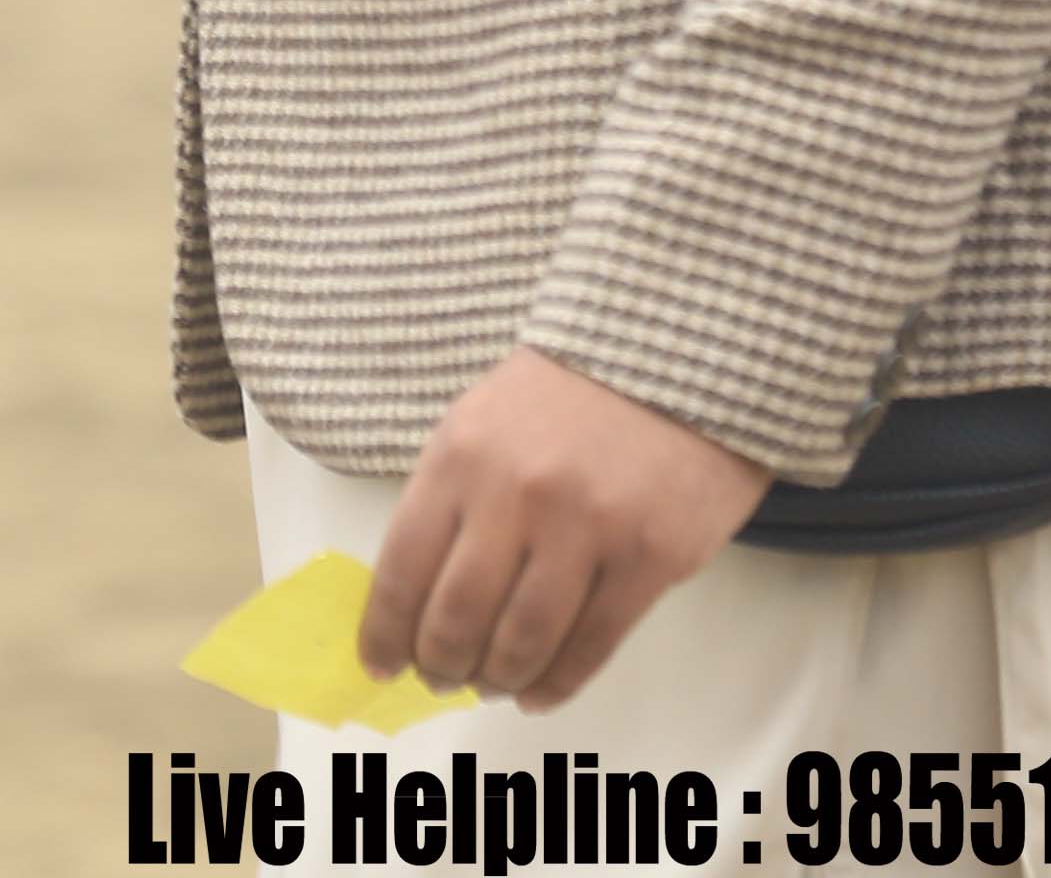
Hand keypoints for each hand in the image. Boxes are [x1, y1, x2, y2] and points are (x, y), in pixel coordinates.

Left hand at [359, 349, 765, 710]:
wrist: (671, 357)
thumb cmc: (562, 394)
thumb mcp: (478, 423)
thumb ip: (447, 500)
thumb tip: (415, 597)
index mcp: (459, 458)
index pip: (403, 569)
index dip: (386, 632)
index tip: (379, 664)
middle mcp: (516, 496)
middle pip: (460, 617)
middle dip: (440, 664)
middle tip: (440, 679)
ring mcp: (587, 529)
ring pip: (524, 641)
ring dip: (497, 679)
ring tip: (489, 686)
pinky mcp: (651, 557)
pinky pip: (593, 643)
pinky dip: (559, 682)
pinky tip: (539, 693)